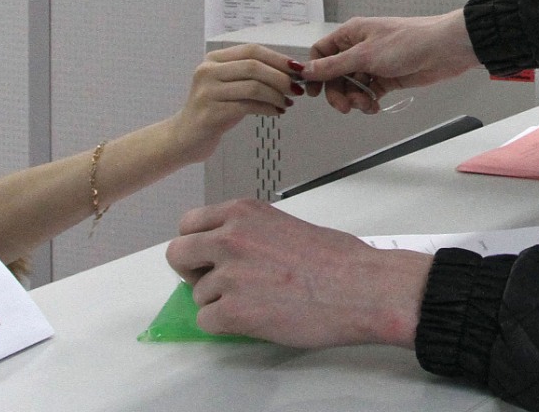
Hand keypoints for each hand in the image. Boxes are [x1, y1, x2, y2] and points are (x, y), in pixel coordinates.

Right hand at [167, 45, 298, 161]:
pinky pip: (248, 107)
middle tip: (296, 88)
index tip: (297, 68)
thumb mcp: (229, 85)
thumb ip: (252, 74)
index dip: (277, 58)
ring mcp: (207, 92)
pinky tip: (277, 112)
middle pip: (253, 66)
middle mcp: (207, 72)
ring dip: (277, 95)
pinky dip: (268, 108)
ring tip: (288, 101)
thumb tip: (290, 70)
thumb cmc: (214, 109)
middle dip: (281, 77)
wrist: (185, 137)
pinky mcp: (210, 113)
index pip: (251, 50)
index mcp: (213, 59)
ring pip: (253, 87)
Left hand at [167, 200, 428, 348]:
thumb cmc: (338, 259)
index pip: (189, 224)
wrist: (360, 287)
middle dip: (193, 271)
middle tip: (220, 282)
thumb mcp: (285, 225)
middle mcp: (229, 238)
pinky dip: (226, 326)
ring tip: (259, 301)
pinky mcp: (232, 311)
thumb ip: (251, 233)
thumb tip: (233, 255)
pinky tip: (256, 317)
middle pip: (178, 254)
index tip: (209, 256)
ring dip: (221, 302)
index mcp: (243, 213)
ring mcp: (228, 275)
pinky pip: (206, 322)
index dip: (198, 244)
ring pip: (198, 294)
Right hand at [300, 12, 477, 113]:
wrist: (444, 50)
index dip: (314, 72)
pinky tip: (374, 107)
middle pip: (335, 74)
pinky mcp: (388, 77)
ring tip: (366, 105)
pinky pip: (369, 92)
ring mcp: (374, 63)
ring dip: (355, 99)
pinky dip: (368, 102)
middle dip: (337, 92)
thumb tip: (304, 70)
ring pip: (352, 86)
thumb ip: (333, 65)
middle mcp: (360, 47)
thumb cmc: (407, 43)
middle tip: (344, 107)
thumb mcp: (365, 55)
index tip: (314, 92)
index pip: (322, 52)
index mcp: (352, 34)